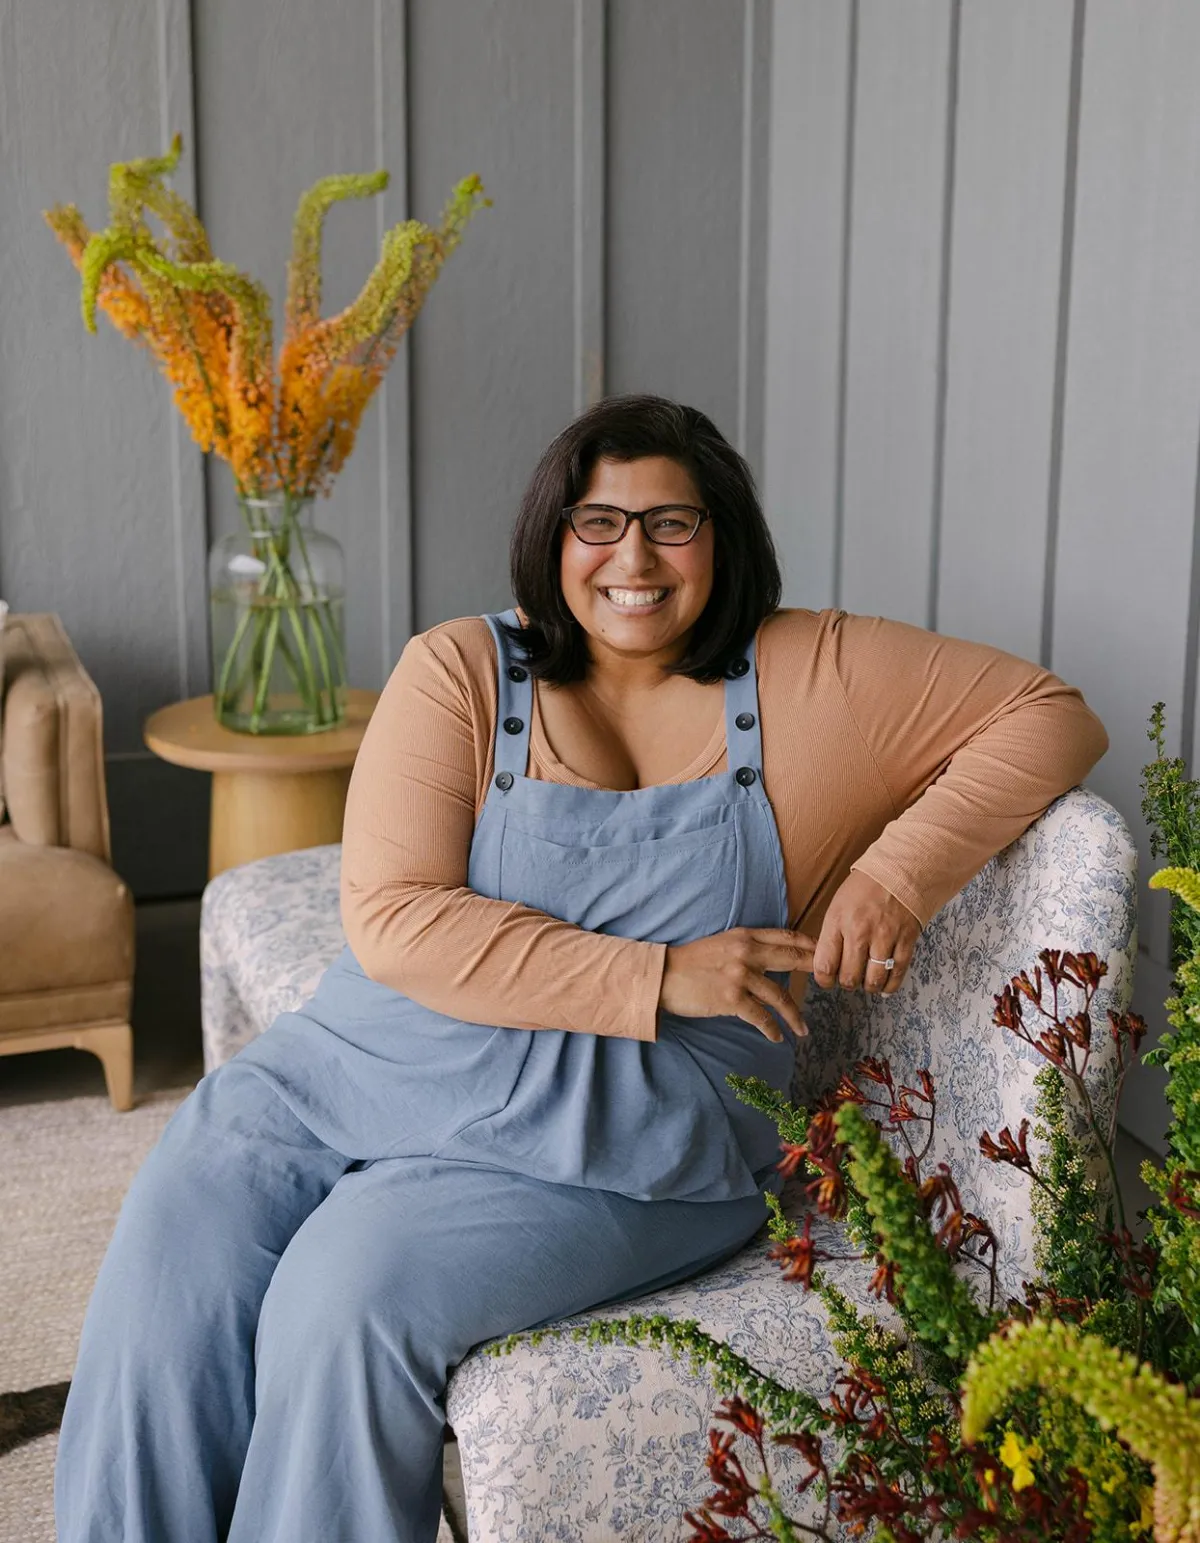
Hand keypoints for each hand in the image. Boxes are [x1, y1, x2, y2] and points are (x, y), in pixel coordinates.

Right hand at [658, 927, 816, 1042]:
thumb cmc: (692, 962)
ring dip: (794, 1016)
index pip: (785, 936)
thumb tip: (774, 959)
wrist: (664, 976)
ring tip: (803, 1030)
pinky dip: (771, 1029)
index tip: (825, 954)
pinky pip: (761, 1017)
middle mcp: (746, 952)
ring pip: (780, 996)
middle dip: (815, 970)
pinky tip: (776, 1037)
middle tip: (832, 982)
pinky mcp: (731, 999)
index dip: (808, 945)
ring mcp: (739, 975)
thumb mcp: (722, 943)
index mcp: (745, 935)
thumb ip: (748, 947)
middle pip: (791, 959)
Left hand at [811, 871, 920, 995]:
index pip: (825, 965)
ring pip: (874, 981)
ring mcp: (885, 937)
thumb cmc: (864, 888)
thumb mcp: (837, 906)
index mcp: (838, 921)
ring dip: (869, 986)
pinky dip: (890, 985)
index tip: (827, 979)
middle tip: (850, 977)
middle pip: (849, 978)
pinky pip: (897, 974)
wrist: (900, 870)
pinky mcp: (906, 941)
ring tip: (867, 980)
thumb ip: (832, 935)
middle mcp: (860, 932)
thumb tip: (828, 965)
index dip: (824, 980)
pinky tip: (885, 985)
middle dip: (847, 983)